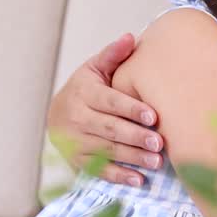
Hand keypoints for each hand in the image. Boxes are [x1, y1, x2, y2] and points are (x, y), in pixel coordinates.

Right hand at [46, 34, 164, 186]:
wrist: (56, 114)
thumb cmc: (85, 88)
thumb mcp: (94, 68)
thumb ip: (113, 55)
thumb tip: (131, 37)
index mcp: (84, 92)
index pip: (110, 101)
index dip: (131, 109)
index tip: (153, 116)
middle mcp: (77, 117)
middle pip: (109, 128)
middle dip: (136, 136)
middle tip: (160, 142)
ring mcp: (75, 141)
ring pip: (106, 150)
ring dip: (133, 157)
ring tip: (157, 161)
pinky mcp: (77, 160)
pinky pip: (99, 169)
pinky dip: (119, 176)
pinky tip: (138, 179)